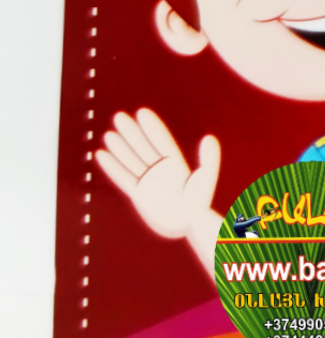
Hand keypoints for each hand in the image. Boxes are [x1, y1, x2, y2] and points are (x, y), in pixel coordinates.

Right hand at [95, 109, 222, 276]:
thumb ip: (209, 158)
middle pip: (143, 146)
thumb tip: (209, 137)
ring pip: (131, 160)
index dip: (151, 127)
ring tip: (109, 134)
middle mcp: (160, 170)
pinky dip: (112, 167)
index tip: (142, 112)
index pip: (160, 140)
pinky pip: (122, 177)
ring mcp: (149, 181)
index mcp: (176, 163)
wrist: (187, 225)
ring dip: (119, 147)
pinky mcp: (138, 193)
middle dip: (131, 132)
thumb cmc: (199, 202)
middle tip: (119, 116)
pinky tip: (102, 155)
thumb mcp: (206, 178)